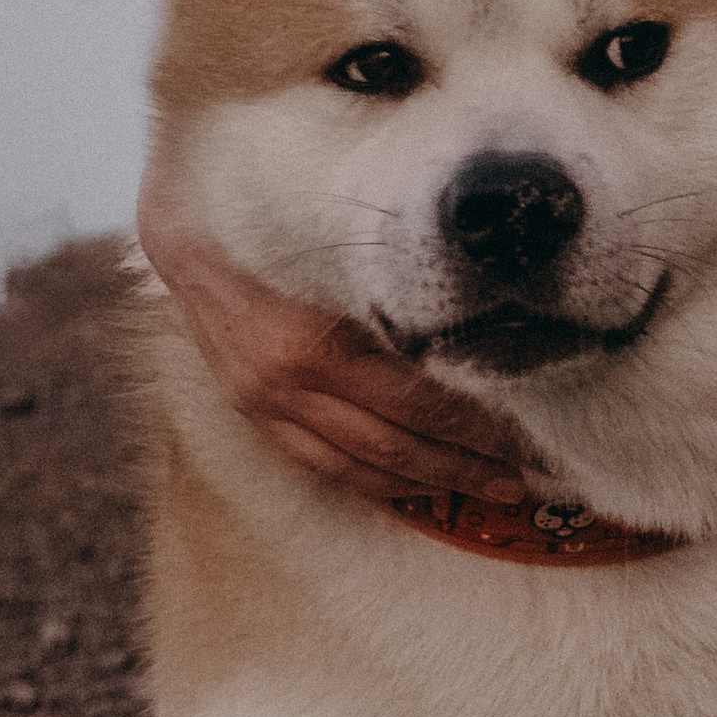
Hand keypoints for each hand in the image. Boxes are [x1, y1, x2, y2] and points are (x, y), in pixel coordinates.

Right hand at [136, 165, 530, 502]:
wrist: (188, 230)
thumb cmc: (281, 226)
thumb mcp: (346, 248)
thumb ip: (404, 286)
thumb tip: (489, 306)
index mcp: (318, 343)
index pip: (417, 401)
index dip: (477, 425)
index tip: (528, 434)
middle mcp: (289, 383)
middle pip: (397, 443)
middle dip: (467, 465)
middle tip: (525, 479)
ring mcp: (266, 404)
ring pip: (361, 463)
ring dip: (431, 482)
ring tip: (488, 489)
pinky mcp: (252, 412)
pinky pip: (320, 463)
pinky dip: (373, 480)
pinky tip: (416, 486)